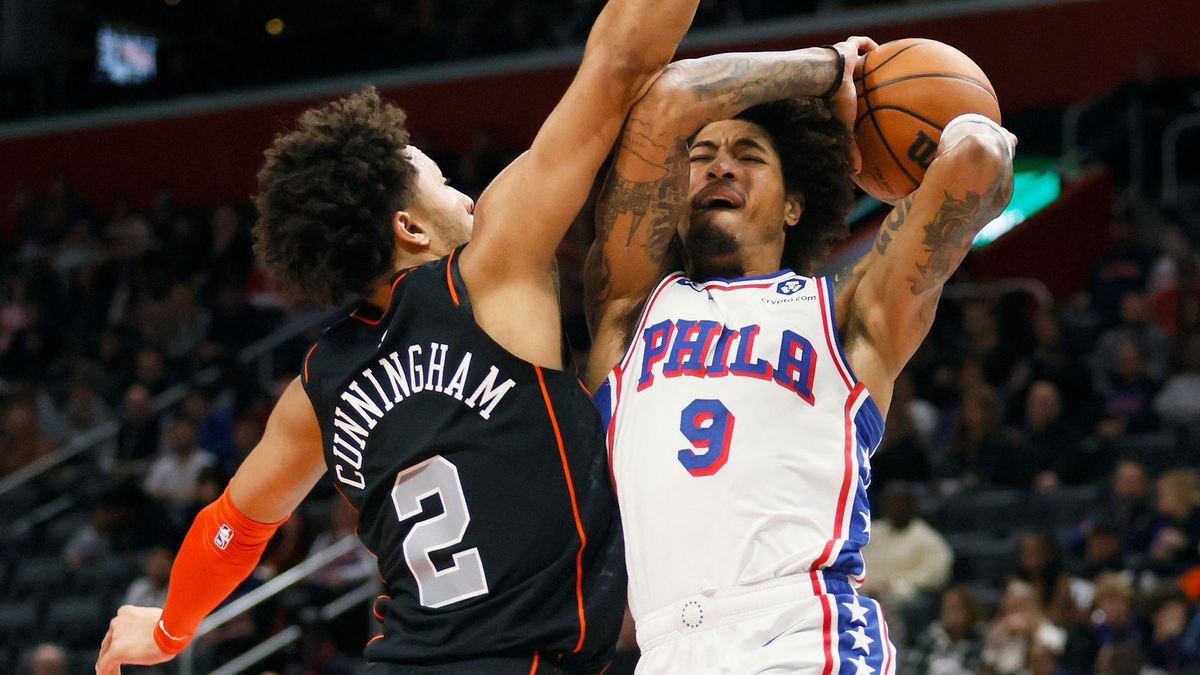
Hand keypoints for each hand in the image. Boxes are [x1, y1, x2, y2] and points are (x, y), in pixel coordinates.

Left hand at [96, 606, 175, 674]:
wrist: (174, 629)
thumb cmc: (173, 625)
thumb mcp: (157, 621)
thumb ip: (147, 626)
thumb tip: (152, 635)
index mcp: (126, 612)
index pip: (118, 629)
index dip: (120, 641)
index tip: (126, 649)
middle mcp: (117, 622)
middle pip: (109, 641)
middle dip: (111, 652)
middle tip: (116, 663)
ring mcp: (115, 636)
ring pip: (106, 653)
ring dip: (111, 663)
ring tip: (114, 673)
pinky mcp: (115, 651)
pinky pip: (105, 665)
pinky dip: (105, 672)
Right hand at [828, 36, 876, 173]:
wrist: (825, 78)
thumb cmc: (833, 102)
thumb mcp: (846, 127)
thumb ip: (851, 147)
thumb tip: (858, 173)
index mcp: (840, 95)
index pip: (848, 98)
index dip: (853, 101)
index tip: (861, 106)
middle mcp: (840, 77)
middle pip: (852, 77)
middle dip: (860, 79)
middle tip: (871, 84)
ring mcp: (842, 60)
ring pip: (854, 58)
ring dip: (865, 60)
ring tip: (880, 63)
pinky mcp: (846, 47)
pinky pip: (859, 43)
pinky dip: (868, 45)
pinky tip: (881, 48)